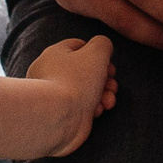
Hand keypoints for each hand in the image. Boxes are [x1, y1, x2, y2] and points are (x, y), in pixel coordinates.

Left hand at [27, 35, 117, 155]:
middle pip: (84, 70)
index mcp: (54, 54)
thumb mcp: (97, 53)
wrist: (58, 118)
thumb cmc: (75, 81)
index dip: (98, 54)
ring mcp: (53, 94)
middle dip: (104, 79)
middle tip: (113, 86)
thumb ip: (103, 44)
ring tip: (109, 101)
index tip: (109, 65)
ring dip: (102, 94)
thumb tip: (103, 48)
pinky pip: (79, 106)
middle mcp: (49, 73)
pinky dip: (91, 107)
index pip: (78, 46)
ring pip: (84, 90)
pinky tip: (97, 111)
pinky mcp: (59, 112)